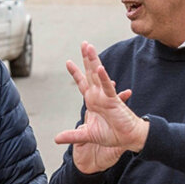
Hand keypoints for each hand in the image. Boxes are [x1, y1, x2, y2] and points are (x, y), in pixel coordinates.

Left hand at [54, 42, 147, 173]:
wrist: (128, 139)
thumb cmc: (112, 134)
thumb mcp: (87, 135)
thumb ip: (73, 136)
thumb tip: (56, 139)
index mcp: (92, 101)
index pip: (82, 83)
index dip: (76, 73)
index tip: (68, 62)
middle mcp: (98, 95)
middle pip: (90, 73)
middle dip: (86, 58)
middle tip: (84, 43)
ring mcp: (106, 96)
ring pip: (98, 75)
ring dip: (93, 61)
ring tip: (89, 47)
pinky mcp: (114, 101)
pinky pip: (108, 88)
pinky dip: (103, 78)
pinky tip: (99, 68)